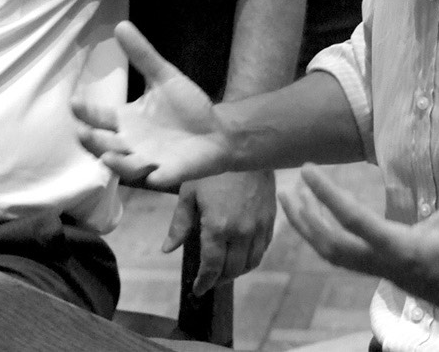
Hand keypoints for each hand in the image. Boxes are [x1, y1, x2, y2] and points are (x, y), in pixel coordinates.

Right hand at [72, 21, 230, 188]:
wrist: (216, 129)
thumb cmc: (185, 106)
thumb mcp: (163, 77)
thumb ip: (142, 55)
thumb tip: (121, 25)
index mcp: (127, 121)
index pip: (100, 118)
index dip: (87, 113)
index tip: (74, 102)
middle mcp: (132, 143)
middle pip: (106, 145)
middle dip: (94, 141)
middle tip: (83, 132)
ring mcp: (150, 160)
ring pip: (127, 166)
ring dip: (117, 164)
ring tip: (108, 157)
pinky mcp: (171, 172)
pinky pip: (161, 177)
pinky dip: (156, 177)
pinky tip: (153, 174)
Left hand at [167, 171, 276, 295]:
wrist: (246, 148)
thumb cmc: (212, 168)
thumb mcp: (189, 192)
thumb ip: (180, 224)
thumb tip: (168, 250)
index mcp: (218, 226)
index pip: (212, 267)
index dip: (204, 282)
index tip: (197, 289)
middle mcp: (241, 232)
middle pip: (232, 270)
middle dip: (218, 278)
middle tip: (208, 278)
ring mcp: (259, 228)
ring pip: (250, 263)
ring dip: (236, 271)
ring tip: (224, 269)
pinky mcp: (270, 220)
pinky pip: (262, 249)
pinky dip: (251, 257)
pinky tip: (241, 252)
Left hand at [279, 129, 438, 333]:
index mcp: (401, 247)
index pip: (353, 219)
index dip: (326, 194)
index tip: (306, 171)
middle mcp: (384, 263)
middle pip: (330, 245)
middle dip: (304, 219)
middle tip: (287, 190)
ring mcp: (382, 273)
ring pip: (333, 255)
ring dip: (310, 229)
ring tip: (292, 203)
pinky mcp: (383, 275)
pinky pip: (343, 259)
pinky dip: (325, 239)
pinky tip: (318, 221)